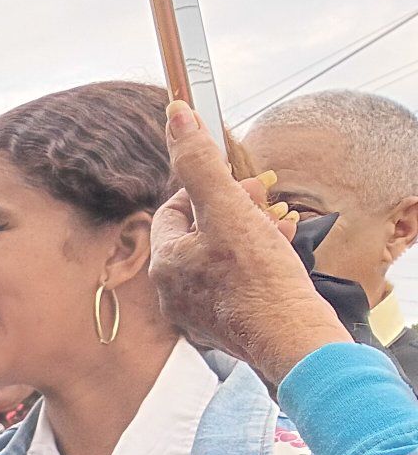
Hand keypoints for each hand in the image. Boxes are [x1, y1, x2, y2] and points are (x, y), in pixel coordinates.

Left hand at [150, 102, 349, 386]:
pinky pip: (235, 282)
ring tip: (279, 224)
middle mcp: (172, 291)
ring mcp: (197, 312)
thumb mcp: (228, 209)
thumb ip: (200, 164)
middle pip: (198, 233)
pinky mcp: (226, 326)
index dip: (205, 189)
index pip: (173, 210)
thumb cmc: (257, 277)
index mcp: (165, 263)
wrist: (289, 338)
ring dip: (250, 232)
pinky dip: (257, 261)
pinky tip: (282, 252)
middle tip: (264, 200)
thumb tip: (176, 116)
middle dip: (233, 209)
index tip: (240, 185)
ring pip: (220, 257)